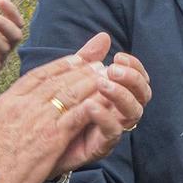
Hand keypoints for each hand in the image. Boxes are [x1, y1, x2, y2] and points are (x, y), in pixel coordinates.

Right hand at [0, 44, 109, 182]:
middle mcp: (26, 105)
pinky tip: (105, 102)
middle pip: (58, 80)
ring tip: (107, 78)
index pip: (38, 75)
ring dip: (91, 84)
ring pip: (70, 94)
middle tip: (99, 64)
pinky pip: (77, 117)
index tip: (75, 59)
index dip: (59, 65)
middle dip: (81, 70)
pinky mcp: (52, 138)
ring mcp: (40, 120)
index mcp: (8, 100)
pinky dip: (92, 107)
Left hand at [52, 42, 150, 174]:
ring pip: (133, 113)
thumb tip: (104, 36)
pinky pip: (112, 132)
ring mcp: (113, 129)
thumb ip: (89, 60)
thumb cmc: (60, 111)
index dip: (135, 67)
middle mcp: (120, 112)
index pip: (139, 80)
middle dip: (132, 79)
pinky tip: (90, 105)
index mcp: (117, 96)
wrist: (40, 145)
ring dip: (121, 95)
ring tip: (103, 84)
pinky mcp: (101, 146)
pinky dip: (104, 117)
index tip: (119, 57)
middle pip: (142, 95)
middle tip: (113, 70)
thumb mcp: (73, 81)